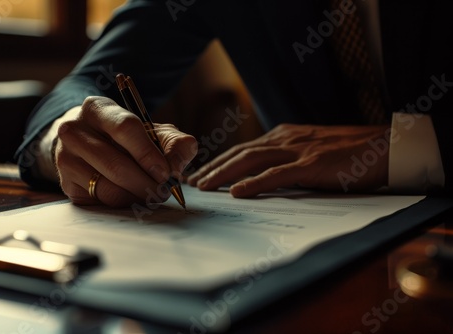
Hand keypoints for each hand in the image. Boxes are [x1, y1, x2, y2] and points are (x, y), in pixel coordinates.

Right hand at [55, 96, 196, 206]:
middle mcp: (74, 130)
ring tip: (153, 195)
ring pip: (108, 187)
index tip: (167, 173)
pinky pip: (101, 201)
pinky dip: (124, 203)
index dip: (149, 153)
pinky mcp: (66, 183)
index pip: (125, 128)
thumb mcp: (151, 131)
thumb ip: (174, 142)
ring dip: (138, 196)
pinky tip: (134, 196)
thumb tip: (179, 164)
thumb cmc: (125, 137)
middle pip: (116, 164)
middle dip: (147, 183)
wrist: (86, 143)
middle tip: (165, 192)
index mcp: (97, 108)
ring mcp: (65, 158)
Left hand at [187, 123, 390, 196]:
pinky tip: (237, 192)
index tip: (203, 174)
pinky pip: (277, 175)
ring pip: (251, 160)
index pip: (244, 149)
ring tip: (206, 187)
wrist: (382, 146)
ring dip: (225, 174)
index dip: (220, 161)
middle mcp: (285, 139)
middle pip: (240, 153)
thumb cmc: (347, 152)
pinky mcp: (312, 164)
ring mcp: (298, 150)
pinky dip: (255, 183)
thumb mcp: (310, 150)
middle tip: (194, 183)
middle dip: (214, 168)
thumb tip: (264, 176)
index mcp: (284, 135)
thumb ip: (287, 158)